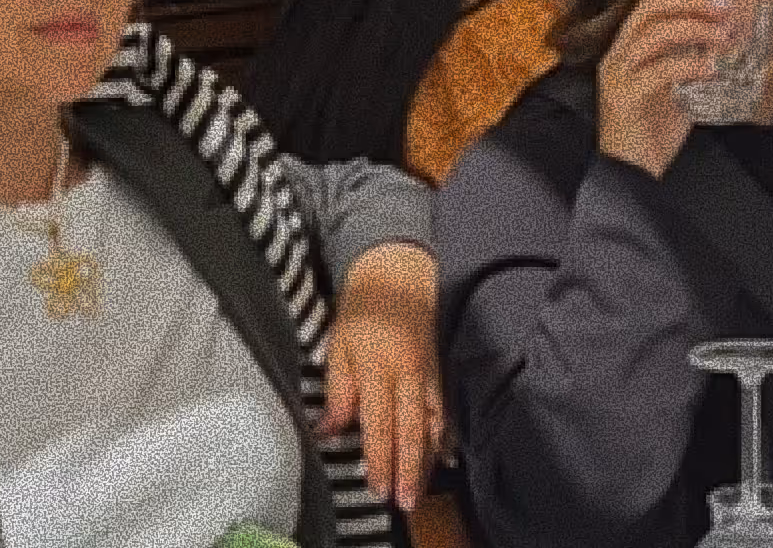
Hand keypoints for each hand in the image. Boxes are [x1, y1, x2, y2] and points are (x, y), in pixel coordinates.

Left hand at [318, 242, 443, 510]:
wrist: (397, 272)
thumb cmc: (363, 306)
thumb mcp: (339, 346)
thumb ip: (337, 392)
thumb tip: (329, 430)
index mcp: (379, 367)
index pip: (378, 423)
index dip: (378, 458)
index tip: (376, 485)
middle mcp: (408, 374)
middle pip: (410, 430)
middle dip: (407, 469)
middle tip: (404, 499)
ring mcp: (428, 374)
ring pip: (431, 424)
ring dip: (425, 459)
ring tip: (421, 486)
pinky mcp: (437, 372)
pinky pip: (442, 410)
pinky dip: (443, 435)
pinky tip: (444, 455)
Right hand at [596, 0, 726, 177]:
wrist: (632, 172)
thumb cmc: (655, 128)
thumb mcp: (677, 84)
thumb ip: (689, 57)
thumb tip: (720, 32)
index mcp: (629, 48)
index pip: (648, 2)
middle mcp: (618, 55)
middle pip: (651, 11)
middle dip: (692, 2)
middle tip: (726, 6)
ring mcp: (618, 75)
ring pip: (654, 35)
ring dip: (694, 30)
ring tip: (726, 36)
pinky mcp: (624, 97)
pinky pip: (658, 72)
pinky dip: (688, 66)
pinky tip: (711, 69)